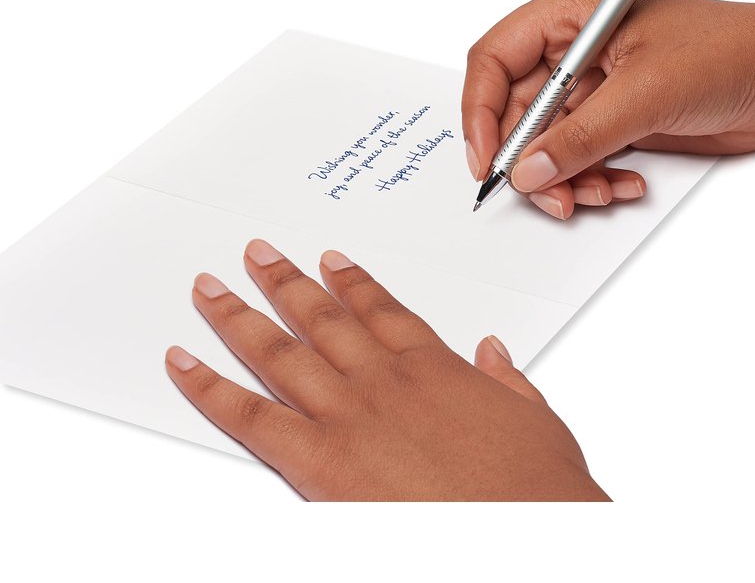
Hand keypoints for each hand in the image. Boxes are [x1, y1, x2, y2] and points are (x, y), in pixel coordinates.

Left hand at [165, 239, 608, 500]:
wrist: (528, 536)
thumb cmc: (537, 488)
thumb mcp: (535, 420)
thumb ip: (508, 379)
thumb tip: (494, 350)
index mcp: (433, 366)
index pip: (382, 309)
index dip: (352, 281)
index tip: (329, 258)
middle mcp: (382, 379)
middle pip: (319, 316)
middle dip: (283, 281)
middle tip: (257, 253)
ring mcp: (346, 415)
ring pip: (278, 351)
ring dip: (239, 315)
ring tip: (211, 287)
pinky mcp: (318, 462)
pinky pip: (248, 416)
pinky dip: (208, 387)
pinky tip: (183, 363)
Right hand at [462, 0, 754, 218]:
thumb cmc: (733, 51)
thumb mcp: (647, 92)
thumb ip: (581, 136)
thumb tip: (528, 171)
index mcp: (568, 13)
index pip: (494, 60)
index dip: (480, 111)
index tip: (487, 158)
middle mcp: (571, 50)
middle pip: (515, 112)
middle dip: (527, 158)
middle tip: (545, 192)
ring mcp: (590, 88)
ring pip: (543, 144)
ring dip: (562, 178)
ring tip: (596, 192)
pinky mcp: (609, 119)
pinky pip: (575, 158)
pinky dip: (590, 180)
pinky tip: (623, 183)